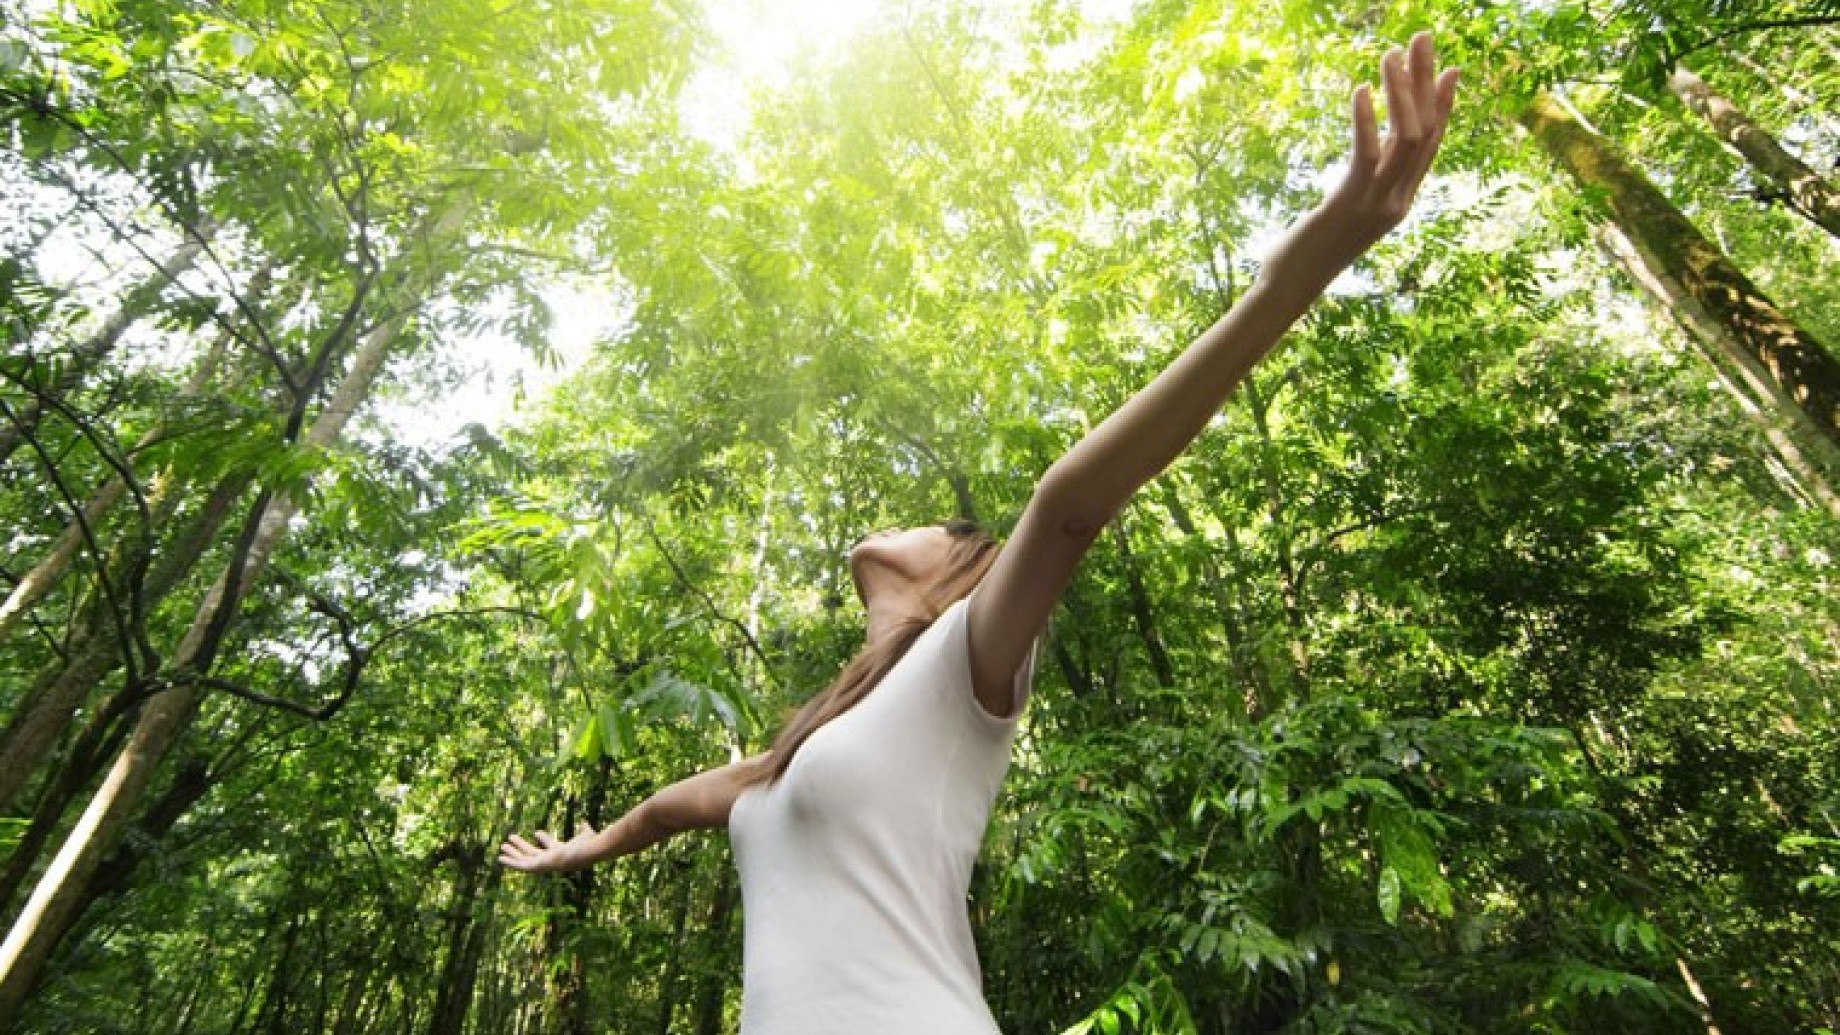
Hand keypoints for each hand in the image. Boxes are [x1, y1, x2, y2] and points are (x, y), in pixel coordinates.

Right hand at [497, 820, 594, 873]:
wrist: (587, 852)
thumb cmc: (589, 845)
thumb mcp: (587, 834)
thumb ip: (585, 829)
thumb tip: (585, 823)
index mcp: (562, 852)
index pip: (550, 846)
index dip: (544, 839)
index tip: (537, 832)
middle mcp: (551, 859)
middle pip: (533, 853)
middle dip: (522, 847)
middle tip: (511, 839)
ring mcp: (544, 864)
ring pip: (525, 859)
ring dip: (513, 853)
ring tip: (502, 846)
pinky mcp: (539, 866)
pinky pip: (521, 865)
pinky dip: (511, 862)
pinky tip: (501, 858)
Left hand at [1323, 31, 1458, 249]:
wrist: (1291, 285)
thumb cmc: (1311, 247)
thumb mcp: (1347, 208)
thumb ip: (1364, 181)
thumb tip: (1371, 154)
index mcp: (1401, 201)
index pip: (1431, 145)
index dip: (1443, 105)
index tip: (1450, 68)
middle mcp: (1397, 201)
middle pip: (1424, 131)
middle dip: (1425, 81)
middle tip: (1423, 39)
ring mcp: (1377, 204)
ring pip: (1405, 138)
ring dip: (1400, 92)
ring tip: (1390, 55)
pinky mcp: (1349, 203)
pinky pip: (1367, 154)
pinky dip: (1365, 119)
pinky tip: (1359, 90)